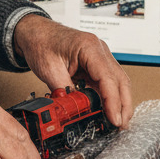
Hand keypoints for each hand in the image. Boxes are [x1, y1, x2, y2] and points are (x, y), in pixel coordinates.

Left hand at [13, 14, 132, 128]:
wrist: (35, 33)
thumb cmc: (41, 43)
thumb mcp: (49, 70)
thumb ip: (63, 91)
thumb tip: (74, 111)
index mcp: (89, 47)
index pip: (108, 78)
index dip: (113, 101)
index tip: (114, 119)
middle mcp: (99, 50)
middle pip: (120, 80)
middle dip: (124, 105)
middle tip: (121, 126)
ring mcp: (100, 56)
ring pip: (118, 82)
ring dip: (120, 102)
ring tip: (117, 122)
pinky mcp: (96, 64)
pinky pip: (109, 82)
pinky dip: (111, 97)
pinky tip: (109, 110)